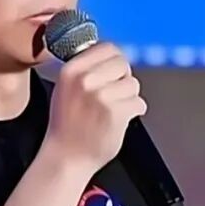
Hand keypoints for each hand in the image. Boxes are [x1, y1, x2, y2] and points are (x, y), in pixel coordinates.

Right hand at [42, 42, 146, 173]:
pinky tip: (119, 120)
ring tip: (114, 109)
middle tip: (115, 93)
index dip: (115, 61)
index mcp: (71, 70)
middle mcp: (85, 80)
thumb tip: (112, 55)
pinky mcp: (116, 112)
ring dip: (129, 97)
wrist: (67, 157)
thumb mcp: (65, 88)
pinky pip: (139, 103)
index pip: (107, 48)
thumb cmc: (67, 125)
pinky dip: (134, 112)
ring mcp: (101, 96)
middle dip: (123, 78)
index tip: (114, 72)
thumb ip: (85, 69)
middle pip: (123, 63)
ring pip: (133, 84)